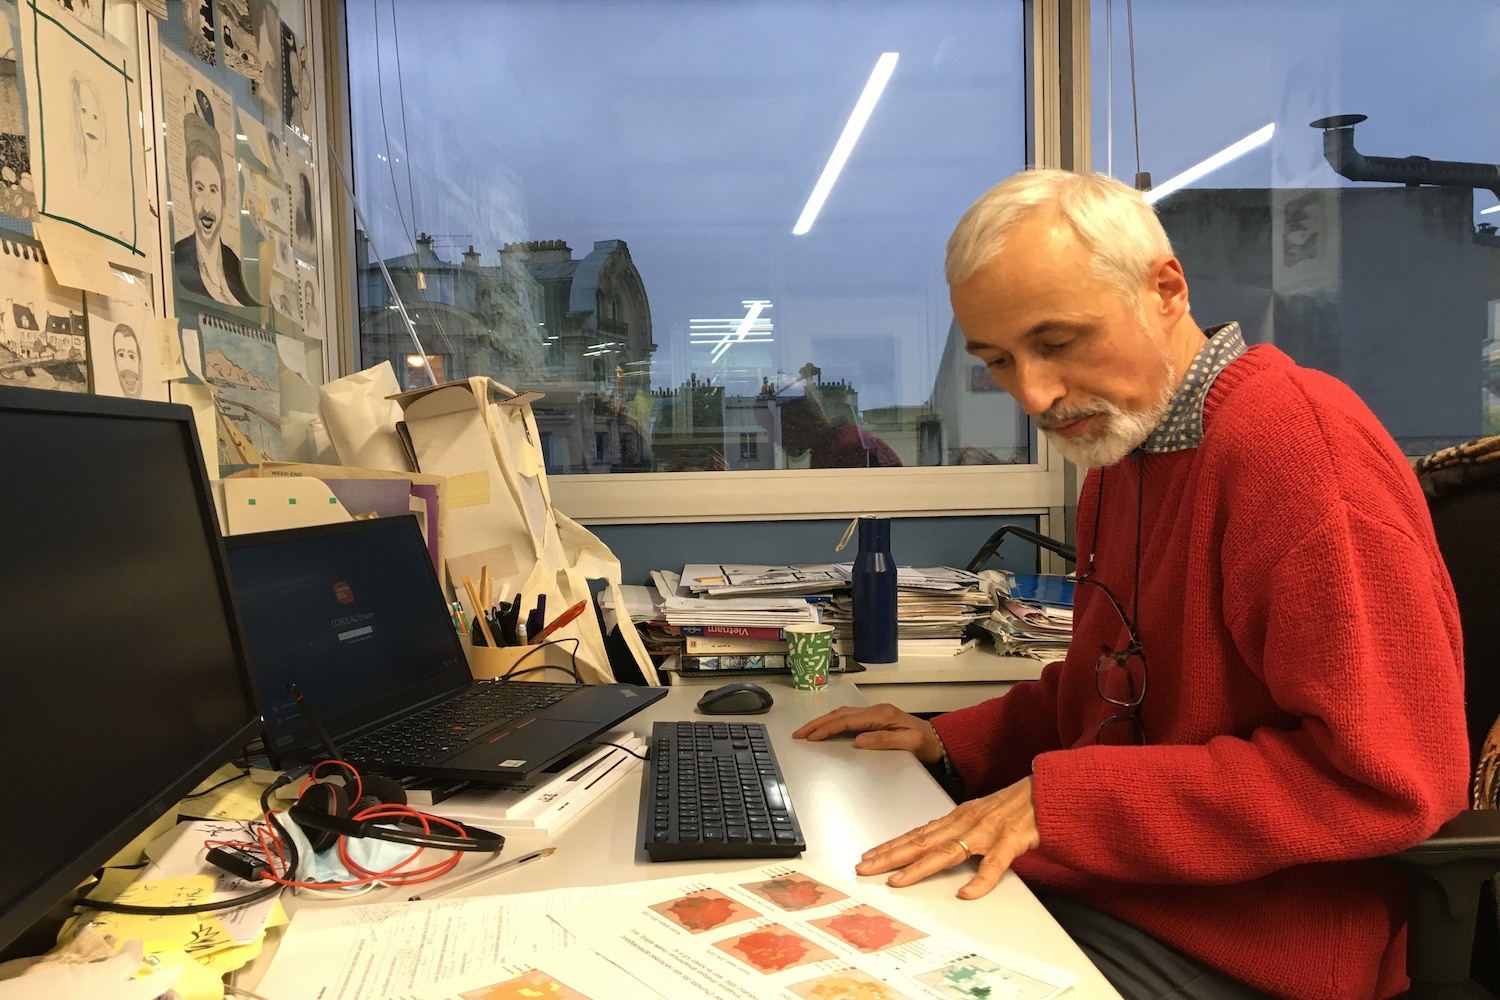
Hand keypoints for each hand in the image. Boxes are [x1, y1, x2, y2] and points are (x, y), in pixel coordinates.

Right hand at [792, 704, 943, 765]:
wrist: (941, 741)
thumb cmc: (927, 745)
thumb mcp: (910, 744)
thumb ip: (885, 741)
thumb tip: (858, 740)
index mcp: (881, 715)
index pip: (846, 720)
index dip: (826, 728)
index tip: (810, 737)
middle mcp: (876, 710)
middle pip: (840, 714)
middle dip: (817, 723)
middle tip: (799, 733)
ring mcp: (876, 713)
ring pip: (842, 714)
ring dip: (823, 722)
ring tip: (807, 731)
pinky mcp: (876, 719)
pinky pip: (848, 718)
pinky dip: (833, 722)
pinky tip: (826, 728)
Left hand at [856, 777, 1038, 899]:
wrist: (1048, 792)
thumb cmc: (1013, 806)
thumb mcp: (978, 815)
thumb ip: (955, 831)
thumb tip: (929, 844)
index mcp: (956, 818)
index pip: (916, 833)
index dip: (890, 845)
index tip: (867, 856)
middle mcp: (965, 823)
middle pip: (922, 842)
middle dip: (891, 856)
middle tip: (865, 867)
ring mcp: (986, 832)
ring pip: (947, 851)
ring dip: (920, 867)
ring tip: (898, 880)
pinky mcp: (1011, 841)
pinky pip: (994, 864)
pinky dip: (980, 880)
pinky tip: (966, 893)